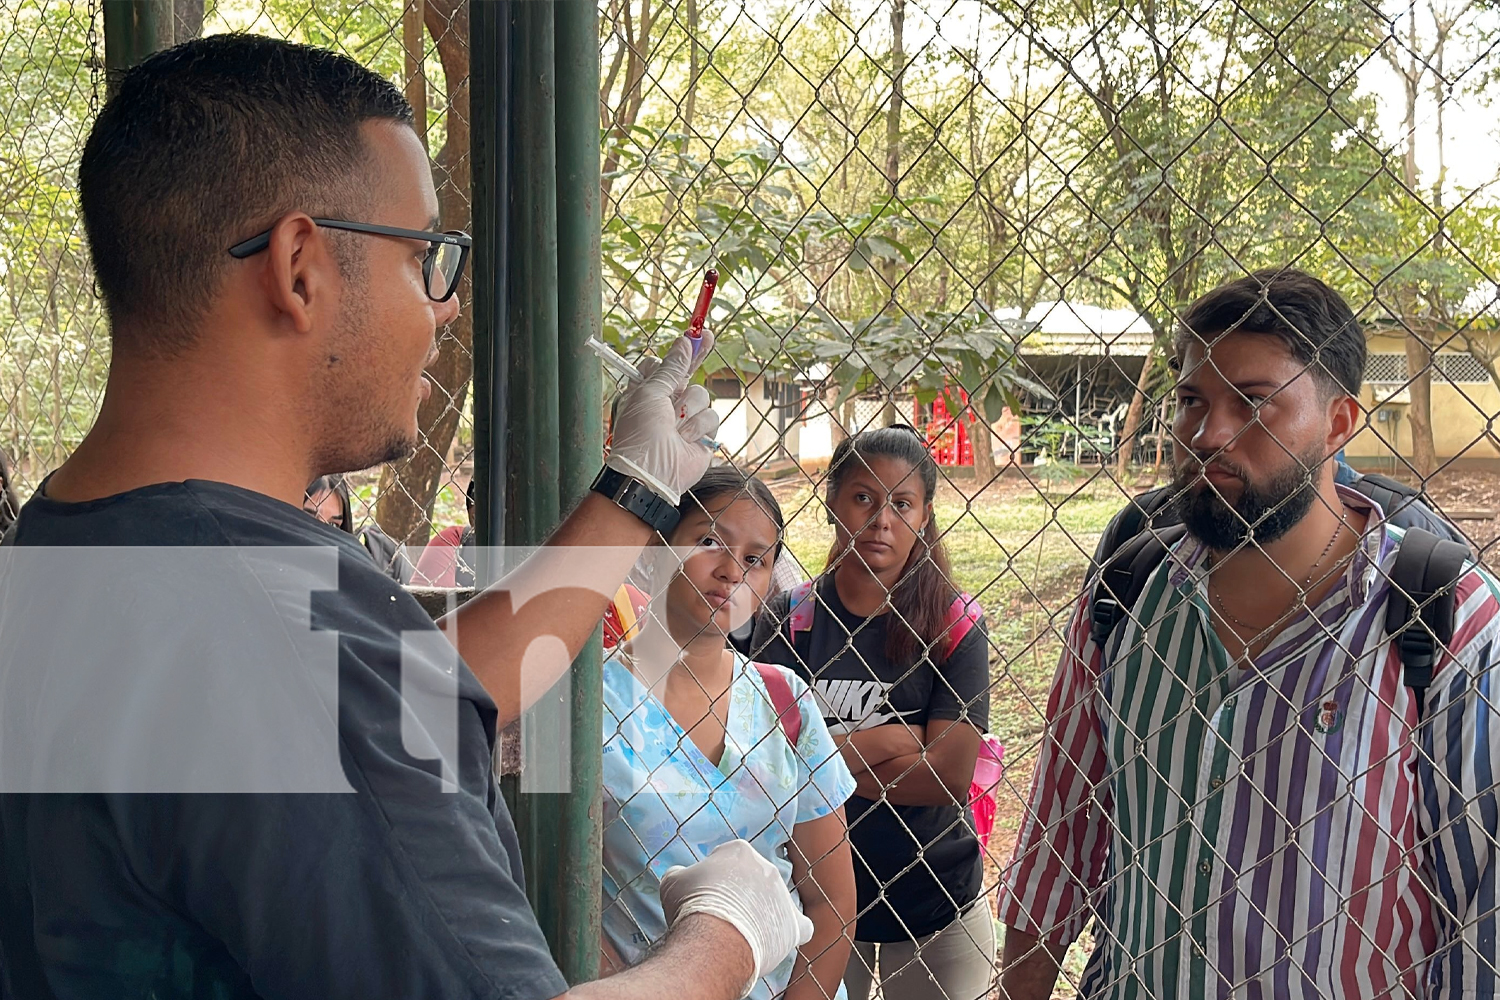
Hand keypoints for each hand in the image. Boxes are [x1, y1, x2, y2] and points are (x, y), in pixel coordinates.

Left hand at [606, 333, 721, 505]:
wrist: (651, 475)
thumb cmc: (641, 434)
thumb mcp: (650, 392)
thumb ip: (671, 368)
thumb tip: (683, 341)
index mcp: (649, 392)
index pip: (666, 365)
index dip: (680, 351)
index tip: (694, 334)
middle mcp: (668, 404)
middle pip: (689, 374)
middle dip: (698, 357)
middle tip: (709, 335)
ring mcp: (686, 420)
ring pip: (702, 395)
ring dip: (689, 409)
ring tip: (675, 427)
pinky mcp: (703, 436)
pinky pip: (712, 417)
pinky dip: (699, 427)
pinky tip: (686, 440)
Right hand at [659, 840, 813, 995]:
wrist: (714, 939)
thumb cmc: (692, 907)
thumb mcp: (672, 881)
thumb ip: (680, 873)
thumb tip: (680, 874)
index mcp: (739, 851)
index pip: (728, 859)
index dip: (714, 877)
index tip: (706, 892)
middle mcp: (766, 867)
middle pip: (753, 879)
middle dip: (740, 894)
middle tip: (722, 914)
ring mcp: (783, 896)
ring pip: (774, 902)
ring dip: (761, 913)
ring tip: (741, 933)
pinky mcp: (794, 924)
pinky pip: (801, 925)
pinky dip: (791, 930)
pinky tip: (779, 937)